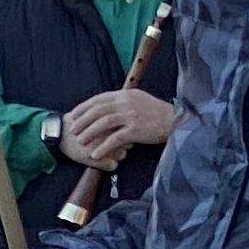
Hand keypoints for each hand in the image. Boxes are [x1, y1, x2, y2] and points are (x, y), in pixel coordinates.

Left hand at [58, 88, 178, 166]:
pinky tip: (96, 154)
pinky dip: (103, 147)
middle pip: (98, 110)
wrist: (175, 121)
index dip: (84, 106)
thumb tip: (107, 105)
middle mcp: (126, 102)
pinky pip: (115, 139)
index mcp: (125, 94)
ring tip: (81, 141)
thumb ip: (123, 101)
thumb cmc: (157, 113)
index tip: (74, 114)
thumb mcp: (139, 100)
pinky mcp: (136, 129)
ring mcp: (131, 115)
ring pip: (103, 122)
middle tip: (73, 129)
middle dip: (83, 120)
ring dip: (89, 132)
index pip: (99, 98)